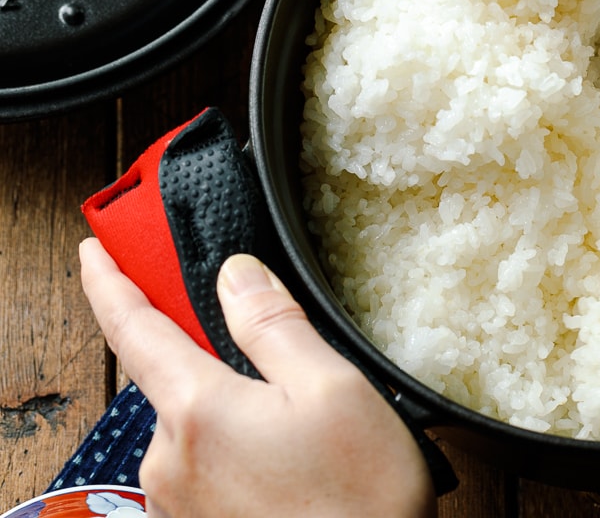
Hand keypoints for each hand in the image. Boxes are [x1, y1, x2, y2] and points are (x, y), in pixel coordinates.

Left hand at [79, 237, 434, 517]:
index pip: (134, 328)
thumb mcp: (334, 389)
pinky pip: (209, 470)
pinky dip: (243, 455)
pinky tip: (294, 472)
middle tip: (285, 381)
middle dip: (221, 366)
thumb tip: (236, 274)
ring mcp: (179, 503)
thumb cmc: (358, 501)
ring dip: (239, 418)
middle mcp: (170, 461)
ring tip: (309, 441)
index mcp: (198, 411)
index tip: (95, 253)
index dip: (111, 281)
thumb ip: (275, 325)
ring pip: (199, 429)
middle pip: (179, 382)